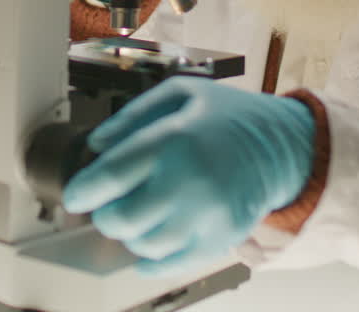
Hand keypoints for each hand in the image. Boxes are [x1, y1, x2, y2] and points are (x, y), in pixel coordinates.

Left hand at [62, 77, 314, 276]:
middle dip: (105, 215)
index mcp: (174, 140)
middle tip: (109, 206)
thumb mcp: (181, 94)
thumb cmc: (229, 116)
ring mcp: (206, 215)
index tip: (75, 196)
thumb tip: (96, 144)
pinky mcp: (220, 239)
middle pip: (121, 219)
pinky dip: (151, 260)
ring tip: (138, 217)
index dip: (83, 191)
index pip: (110, 177)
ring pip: (143, 245)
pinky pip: (172, 264)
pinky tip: (146, 248)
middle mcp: (188, 181)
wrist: (283, 145)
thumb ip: (133, 115)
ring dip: (130, 235)